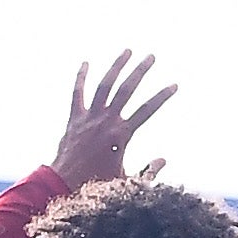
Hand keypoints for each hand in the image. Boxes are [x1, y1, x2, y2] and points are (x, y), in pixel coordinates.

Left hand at [46, 52, 177, 189]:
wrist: (62, 186)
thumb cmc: (95, 186)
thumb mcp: (126, 182)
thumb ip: (147, 171)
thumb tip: (163, 160)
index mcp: (121, 136)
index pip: (147, 110)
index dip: (162, 96)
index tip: (174, 84)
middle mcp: (106, 121)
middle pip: (126, 90)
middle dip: (140, 71)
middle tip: (151, 56)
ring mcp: (88, 118)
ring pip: (104, 86)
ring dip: (116, 67)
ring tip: (127, 51)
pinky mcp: (74, 119)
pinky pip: (77, 93)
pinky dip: (81, 78)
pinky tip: (85, 63)